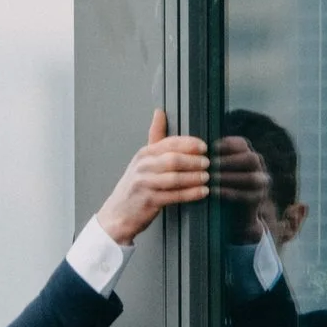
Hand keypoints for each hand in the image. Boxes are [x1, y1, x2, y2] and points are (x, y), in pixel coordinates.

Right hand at [96, 109, 211, 244]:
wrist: (117, 214)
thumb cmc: (135, 186)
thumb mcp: (142, 159)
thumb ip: (155, 137)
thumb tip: (160, 112)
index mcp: (144, 154)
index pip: (169, 143)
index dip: (189, 144)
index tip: (204, 146)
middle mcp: (143, 167)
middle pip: (173, 160)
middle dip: (194, 161)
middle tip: (208, 162)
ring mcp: (145, 184)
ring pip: (175, 178)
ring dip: (194, 177)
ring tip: (207, 177)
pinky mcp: (150, 201)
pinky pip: (175, 195)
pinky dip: (191, 193)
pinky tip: (202, 191)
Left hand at [213, 136, 271, 243]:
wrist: (237, 213)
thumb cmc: (224, 185)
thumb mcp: (222, 168)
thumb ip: (215, 159)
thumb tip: (196, 149)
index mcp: (249, 154)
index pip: (243, 144)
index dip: (228, 144)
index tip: (212, 148)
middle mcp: (259, 167)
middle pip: (251, 159)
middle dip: (230, 160)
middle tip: (212, 163)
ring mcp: (261, 184)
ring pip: (251, 178)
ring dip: (229, 177)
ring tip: (212, 178)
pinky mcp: (258, 199)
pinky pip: (246, 196)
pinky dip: (229, 193)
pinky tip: (214, 192)